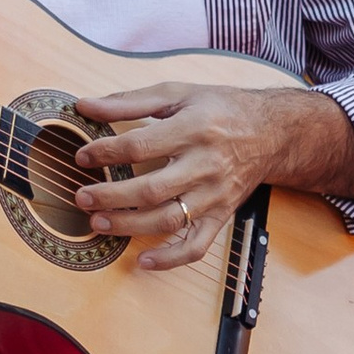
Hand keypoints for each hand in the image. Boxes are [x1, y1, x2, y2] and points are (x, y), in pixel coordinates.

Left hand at [71, 81, 353, 273]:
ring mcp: (214, 195)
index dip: (105, 152)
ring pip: (168, 220)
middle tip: (82, 198)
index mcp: (194, 129)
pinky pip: (196, 245)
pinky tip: (143, 260)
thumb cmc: (220, 109)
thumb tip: (84, 105)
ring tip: (99, 223)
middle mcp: (206, 165)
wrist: (272, 132)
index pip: (140, 145)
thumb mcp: (177, 94)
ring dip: (129, 226)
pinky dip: (170, 258)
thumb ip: (129, 101)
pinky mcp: (221, 215)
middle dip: (111, 197)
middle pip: (151, 190)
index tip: (82, 156)